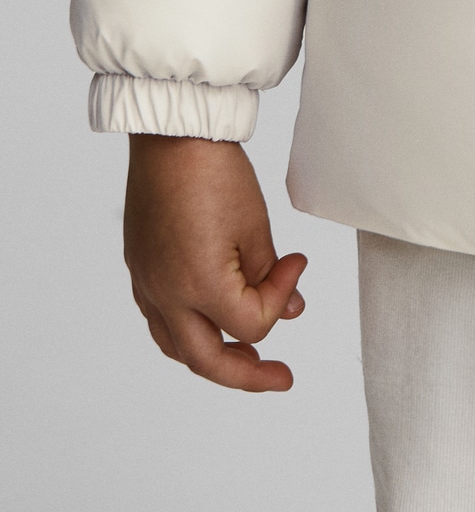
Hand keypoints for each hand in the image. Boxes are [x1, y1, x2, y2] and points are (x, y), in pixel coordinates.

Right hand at [123, 135, 306, 391]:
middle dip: (247, 374)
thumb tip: (292, 310)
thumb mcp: (255, 226)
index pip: (251, 324)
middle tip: (280, 377)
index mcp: (198, 285)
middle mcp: (165, 294)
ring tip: (247, 356)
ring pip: (177, 346)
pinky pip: (160, 319)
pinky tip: (210, 321)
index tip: (297, 263)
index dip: (281, 298)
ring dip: (214, 356)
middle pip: (206, 361)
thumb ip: (271, 277)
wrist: (173, 134)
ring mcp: (147, 283)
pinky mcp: (139, 268)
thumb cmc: (214, 171)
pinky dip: (188, 330)